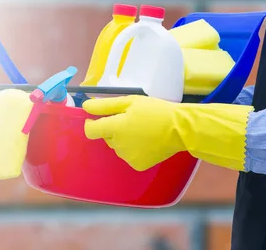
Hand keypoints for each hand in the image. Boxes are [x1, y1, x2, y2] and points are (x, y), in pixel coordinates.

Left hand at [83, 95, 253, 171]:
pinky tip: (147, 141)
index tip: (100, 118)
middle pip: (106, 137)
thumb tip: (85, 108)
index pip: (90, 130)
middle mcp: (118, 146)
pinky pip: (128, 155)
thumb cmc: (155, 111)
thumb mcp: (130, 101)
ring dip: (124, 139)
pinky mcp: (138, 165)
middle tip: (132, 120)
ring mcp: (128, 157)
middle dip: (114, 129)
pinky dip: (134, 149)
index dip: (92, 123)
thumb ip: (105, 105)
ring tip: (142, 130)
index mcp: (115, 128)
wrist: (181, 129)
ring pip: (117, 146)